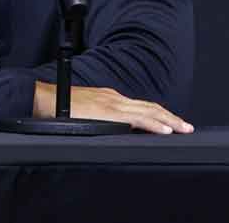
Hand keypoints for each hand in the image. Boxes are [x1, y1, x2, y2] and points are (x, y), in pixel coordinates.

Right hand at [33, 81, 194, 133]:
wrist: (42, 99)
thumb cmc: (58, 108)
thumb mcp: (85, 112)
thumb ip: (100, 118)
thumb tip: (111, 130)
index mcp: (111, 99)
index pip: (141, 107)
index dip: (159, 114)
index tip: (172, 123)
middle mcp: (115, 98)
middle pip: (150, 107)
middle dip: (171, 117)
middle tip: (187, 127)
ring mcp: (113, 104)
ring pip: (149, 111)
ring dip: (168, 120)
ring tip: (183, 128)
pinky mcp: (108, 112)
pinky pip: (137, 118)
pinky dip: (154, 123)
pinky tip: (164, 129)